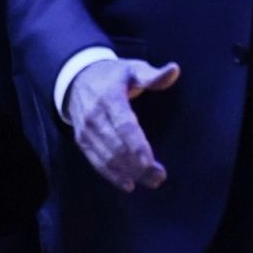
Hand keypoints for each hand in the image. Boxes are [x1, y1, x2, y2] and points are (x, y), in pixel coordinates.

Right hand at [65, 57, 180, 192]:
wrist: (77, 78)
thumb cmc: (113, 75)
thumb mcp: (132, 68)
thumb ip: (152, 75)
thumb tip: (174, 71)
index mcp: (110, 96)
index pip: (124, 125)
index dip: (137, 146)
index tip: (152, 162)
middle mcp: (95, 115)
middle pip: (117, 146)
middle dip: (138, 165)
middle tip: (160, 177)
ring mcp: (86, 129)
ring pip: (107, 157)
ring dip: (129, 173)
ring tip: (151, 181)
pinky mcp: (82, 139)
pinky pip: (96, 161)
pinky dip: (112, 175)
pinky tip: (129, 184)